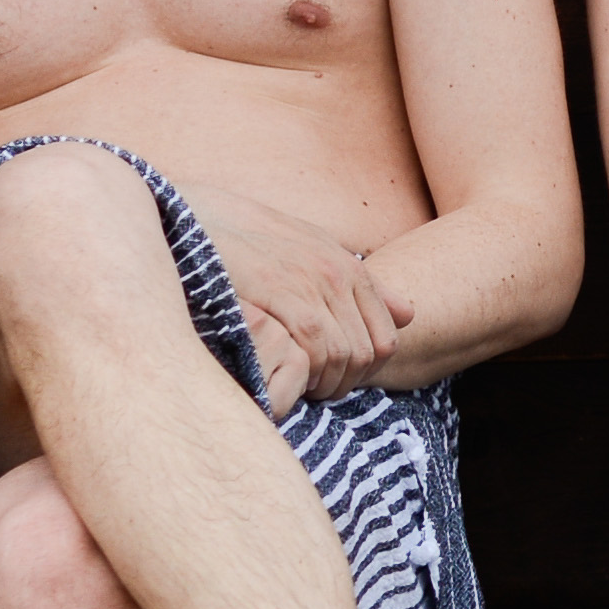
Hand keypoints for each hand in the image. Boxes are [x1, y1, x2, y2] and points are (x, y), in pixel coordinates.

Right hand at [184, 184, 393, 414]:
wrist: (199, 218)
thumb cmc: (252, 241)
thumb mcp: (312, 252)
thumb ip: (360, 284)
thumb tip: (409, 314)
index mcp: (349, 268)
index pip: (385, 340)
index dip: (365, 372)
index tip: (336, 381)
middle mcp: (337, 275)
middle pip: (367, 353)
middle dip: (345, 383)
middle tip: (316, 390)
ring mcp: (309, 283)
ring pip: (342, 355)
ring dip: (324, 382)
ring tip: (299, 388)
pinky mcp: (278, 292)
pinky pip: (312, 345)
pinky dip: (304, 371)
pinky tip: (282, 375)